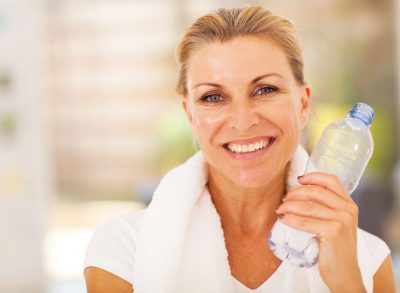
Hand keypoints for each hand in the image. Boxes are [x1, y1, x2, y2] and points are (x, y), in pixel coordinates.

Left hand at [276, 172, 365, 292]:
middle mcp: (348, 209)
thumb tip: (297, 194)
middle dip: (295, 193)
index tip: (298, 179)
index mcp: (349, 204)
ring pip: (307, 206)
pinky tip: (283, 219)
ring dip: (289, 206)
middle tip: (283, 200)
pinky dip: (291, 219)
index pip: (331, 180)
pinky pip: (305, 221)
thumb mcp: (336, 224)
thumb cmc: (335, 249)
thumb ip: (325, 209)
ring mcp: (342, 220)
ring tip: (279, 210)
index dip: (313, 177)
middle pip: (316, 191)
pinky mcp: (333, 231)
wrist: (344, 274)